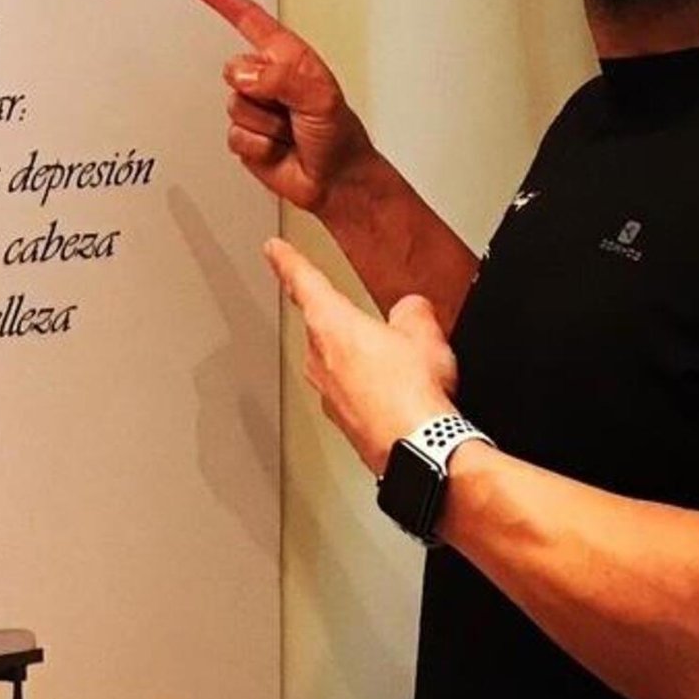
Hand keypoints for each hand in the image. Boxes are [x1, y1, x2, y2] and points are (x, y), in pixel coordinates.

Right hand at [191, 0, 370, 213]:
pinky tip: (278, 149)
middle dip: (261, 93)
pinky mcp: (244, 136)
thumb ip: (283, 78)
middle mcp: (267, 78)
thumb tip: (246, 76)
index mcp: (288, 58)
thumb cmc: (337, 135)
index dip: (224, 0)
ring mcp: (254, 108)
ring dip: (266, 124)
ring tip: (289, 131)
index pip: (250, 21)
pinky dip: (259, 146)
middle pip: (234, 70)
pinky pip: (235, 135)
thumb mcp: (321, 97)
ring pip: (234, 106)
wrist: (335, 181)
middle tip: (291, 111)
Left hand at [265, 236, 458, 473]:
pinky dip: (370, 391)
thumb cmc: (413, 392)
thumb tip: (410, 311)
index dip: (288, 262)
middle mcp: (320, 359)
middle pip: (325, 326)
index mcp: (332, 324)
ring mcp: (328, 394)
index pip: (303, 281)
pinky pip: (352, 394)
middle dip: (352, 325)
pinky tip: (399, 396)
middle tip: (386, 332)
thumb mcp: (424, 332)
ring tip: (403, 369)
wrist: (419, 448)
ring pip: (340, 363)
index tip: (274, 250)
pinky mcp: (342, 421)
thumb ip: (411, 311)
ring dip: (363, 361)